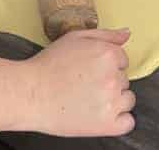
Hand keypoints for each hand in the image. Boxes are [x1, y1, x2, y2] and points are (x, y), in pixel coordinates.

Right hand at [19, 28, 135, 136]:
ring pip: (128, 99)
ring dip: (114, 100)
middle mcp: (113, 77)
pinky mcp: (108, 124)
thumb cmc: (48, 65)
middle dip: (108, 81)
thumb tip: (126, 34)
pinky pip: (128, 122)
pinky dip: (118, 120)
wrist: (30, 94)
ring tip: (90, 99)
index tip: (90, 71)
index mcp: (107, 54)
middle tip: (85, 84)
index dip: (106, 65)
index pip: (122, 60)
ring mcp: (112, 102)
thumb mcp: (74, 38)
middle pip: (124, 79)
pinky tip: (100, 114)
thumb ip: (105, 35)